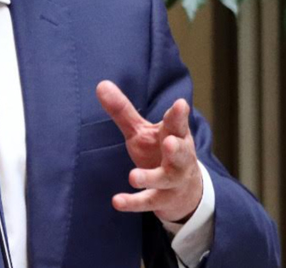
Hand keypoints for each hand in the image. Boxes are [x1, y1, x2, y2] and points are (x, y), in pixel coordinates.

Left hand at [95, 80, 202, 223]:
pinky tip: (117, 201)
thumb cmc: (159, 151)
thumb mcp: (142, 131)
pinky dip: (133, 202)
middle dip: (176, 148)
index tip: (180, 104)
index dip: (178, 115)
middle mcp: (178, 158)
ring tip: (133, 176)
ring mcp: (171, 181)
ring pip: (165, 179)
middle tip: (169, 142)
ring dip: (151, 178)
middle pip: (181, 153)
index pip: (178, 124)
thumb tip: (101, 84)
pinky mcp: (161, 200)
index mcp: (174, 135)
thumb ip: (123, 110)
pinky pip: (148, 202)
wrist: (184, 192)